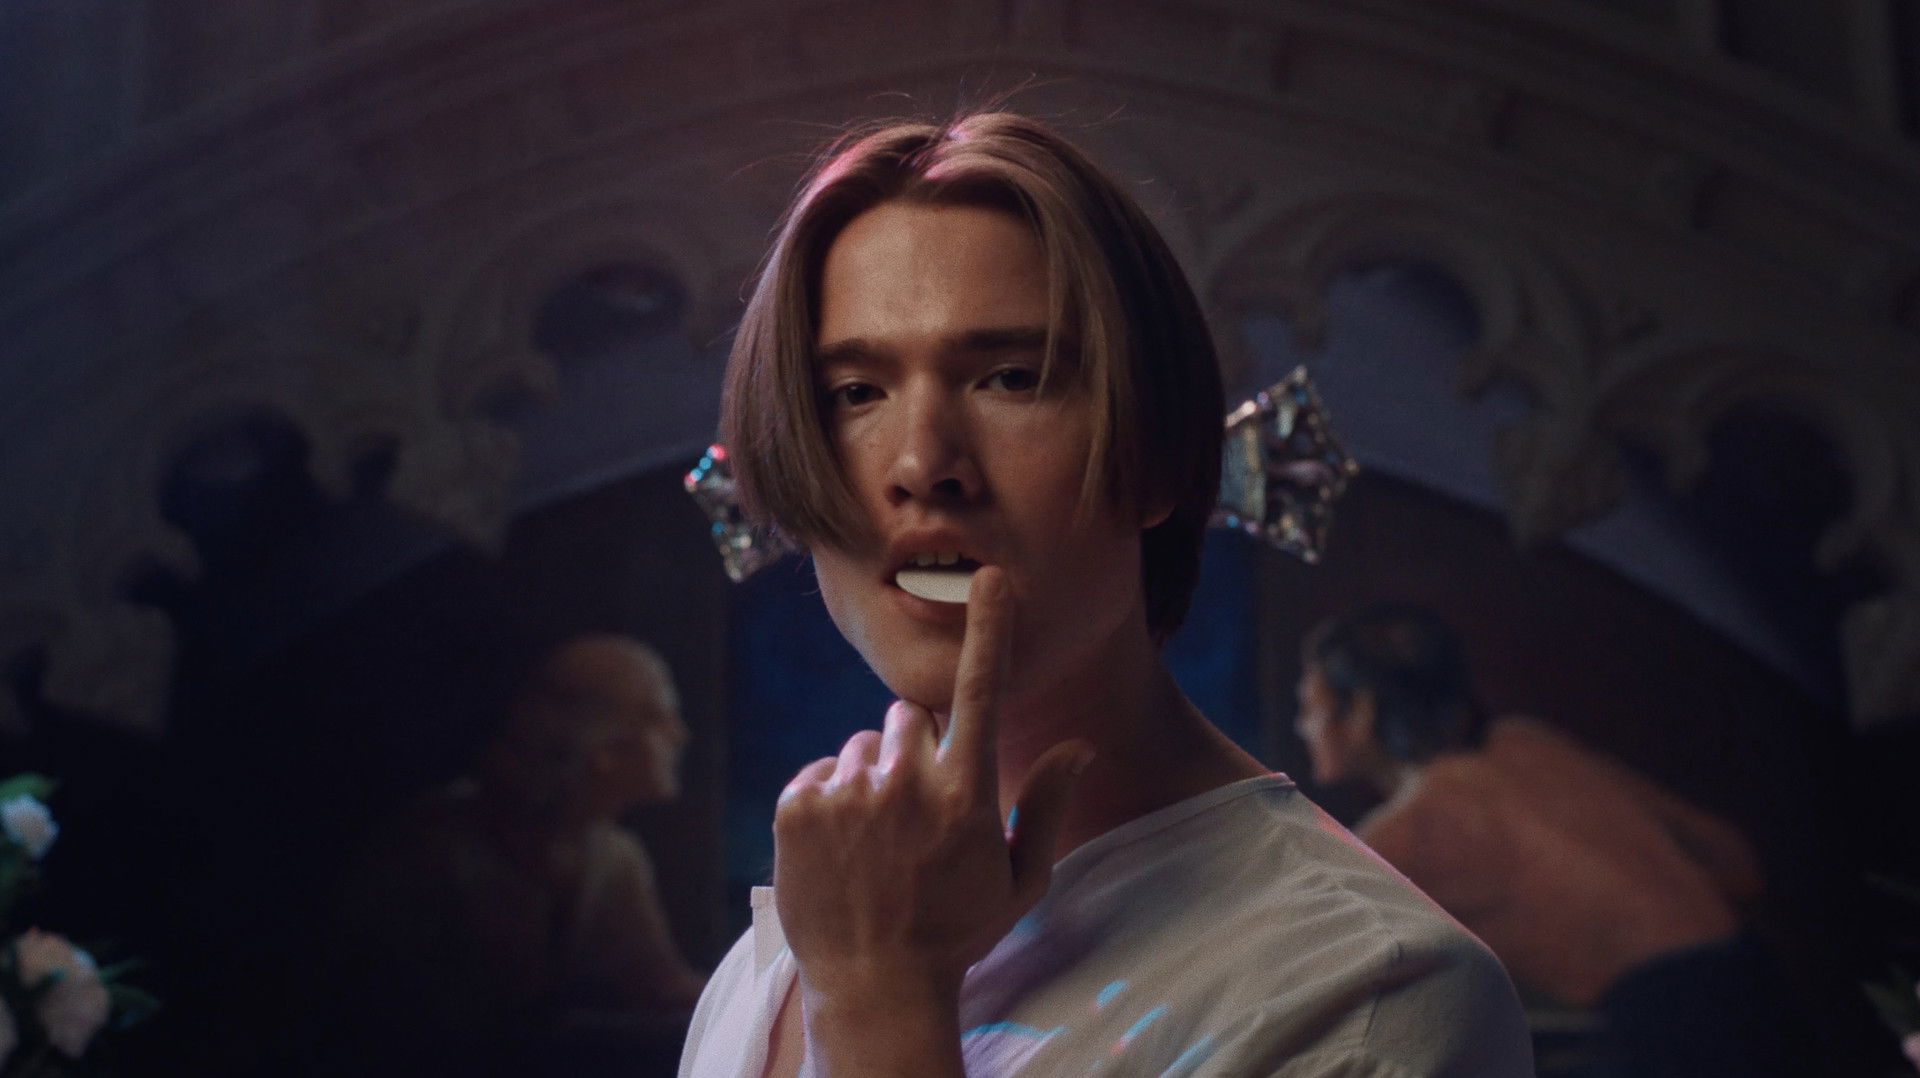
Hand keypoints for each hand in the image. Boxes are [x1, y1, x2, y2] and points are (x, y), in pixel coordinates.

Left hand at [772, 566, 1094, 1008]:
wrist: (872, 985)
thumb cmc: (957, 932)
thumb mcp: (1019, 880)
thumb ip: (1046, 805)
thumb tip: (1080, 745)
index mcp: (966, 794)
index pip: (982, 690)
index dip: (990, 628)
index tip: (991, 578)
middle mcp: (905, 782)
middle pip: (908, 716)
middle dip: (914, 749)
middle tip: (915, 812)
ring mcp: (847, 792)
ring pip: (862, 746)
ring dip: (871, 778)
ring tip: (876, 841)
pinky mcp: (797, 804)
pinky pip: (820, 770)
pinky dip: (829, 798)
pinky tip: (842, 847)